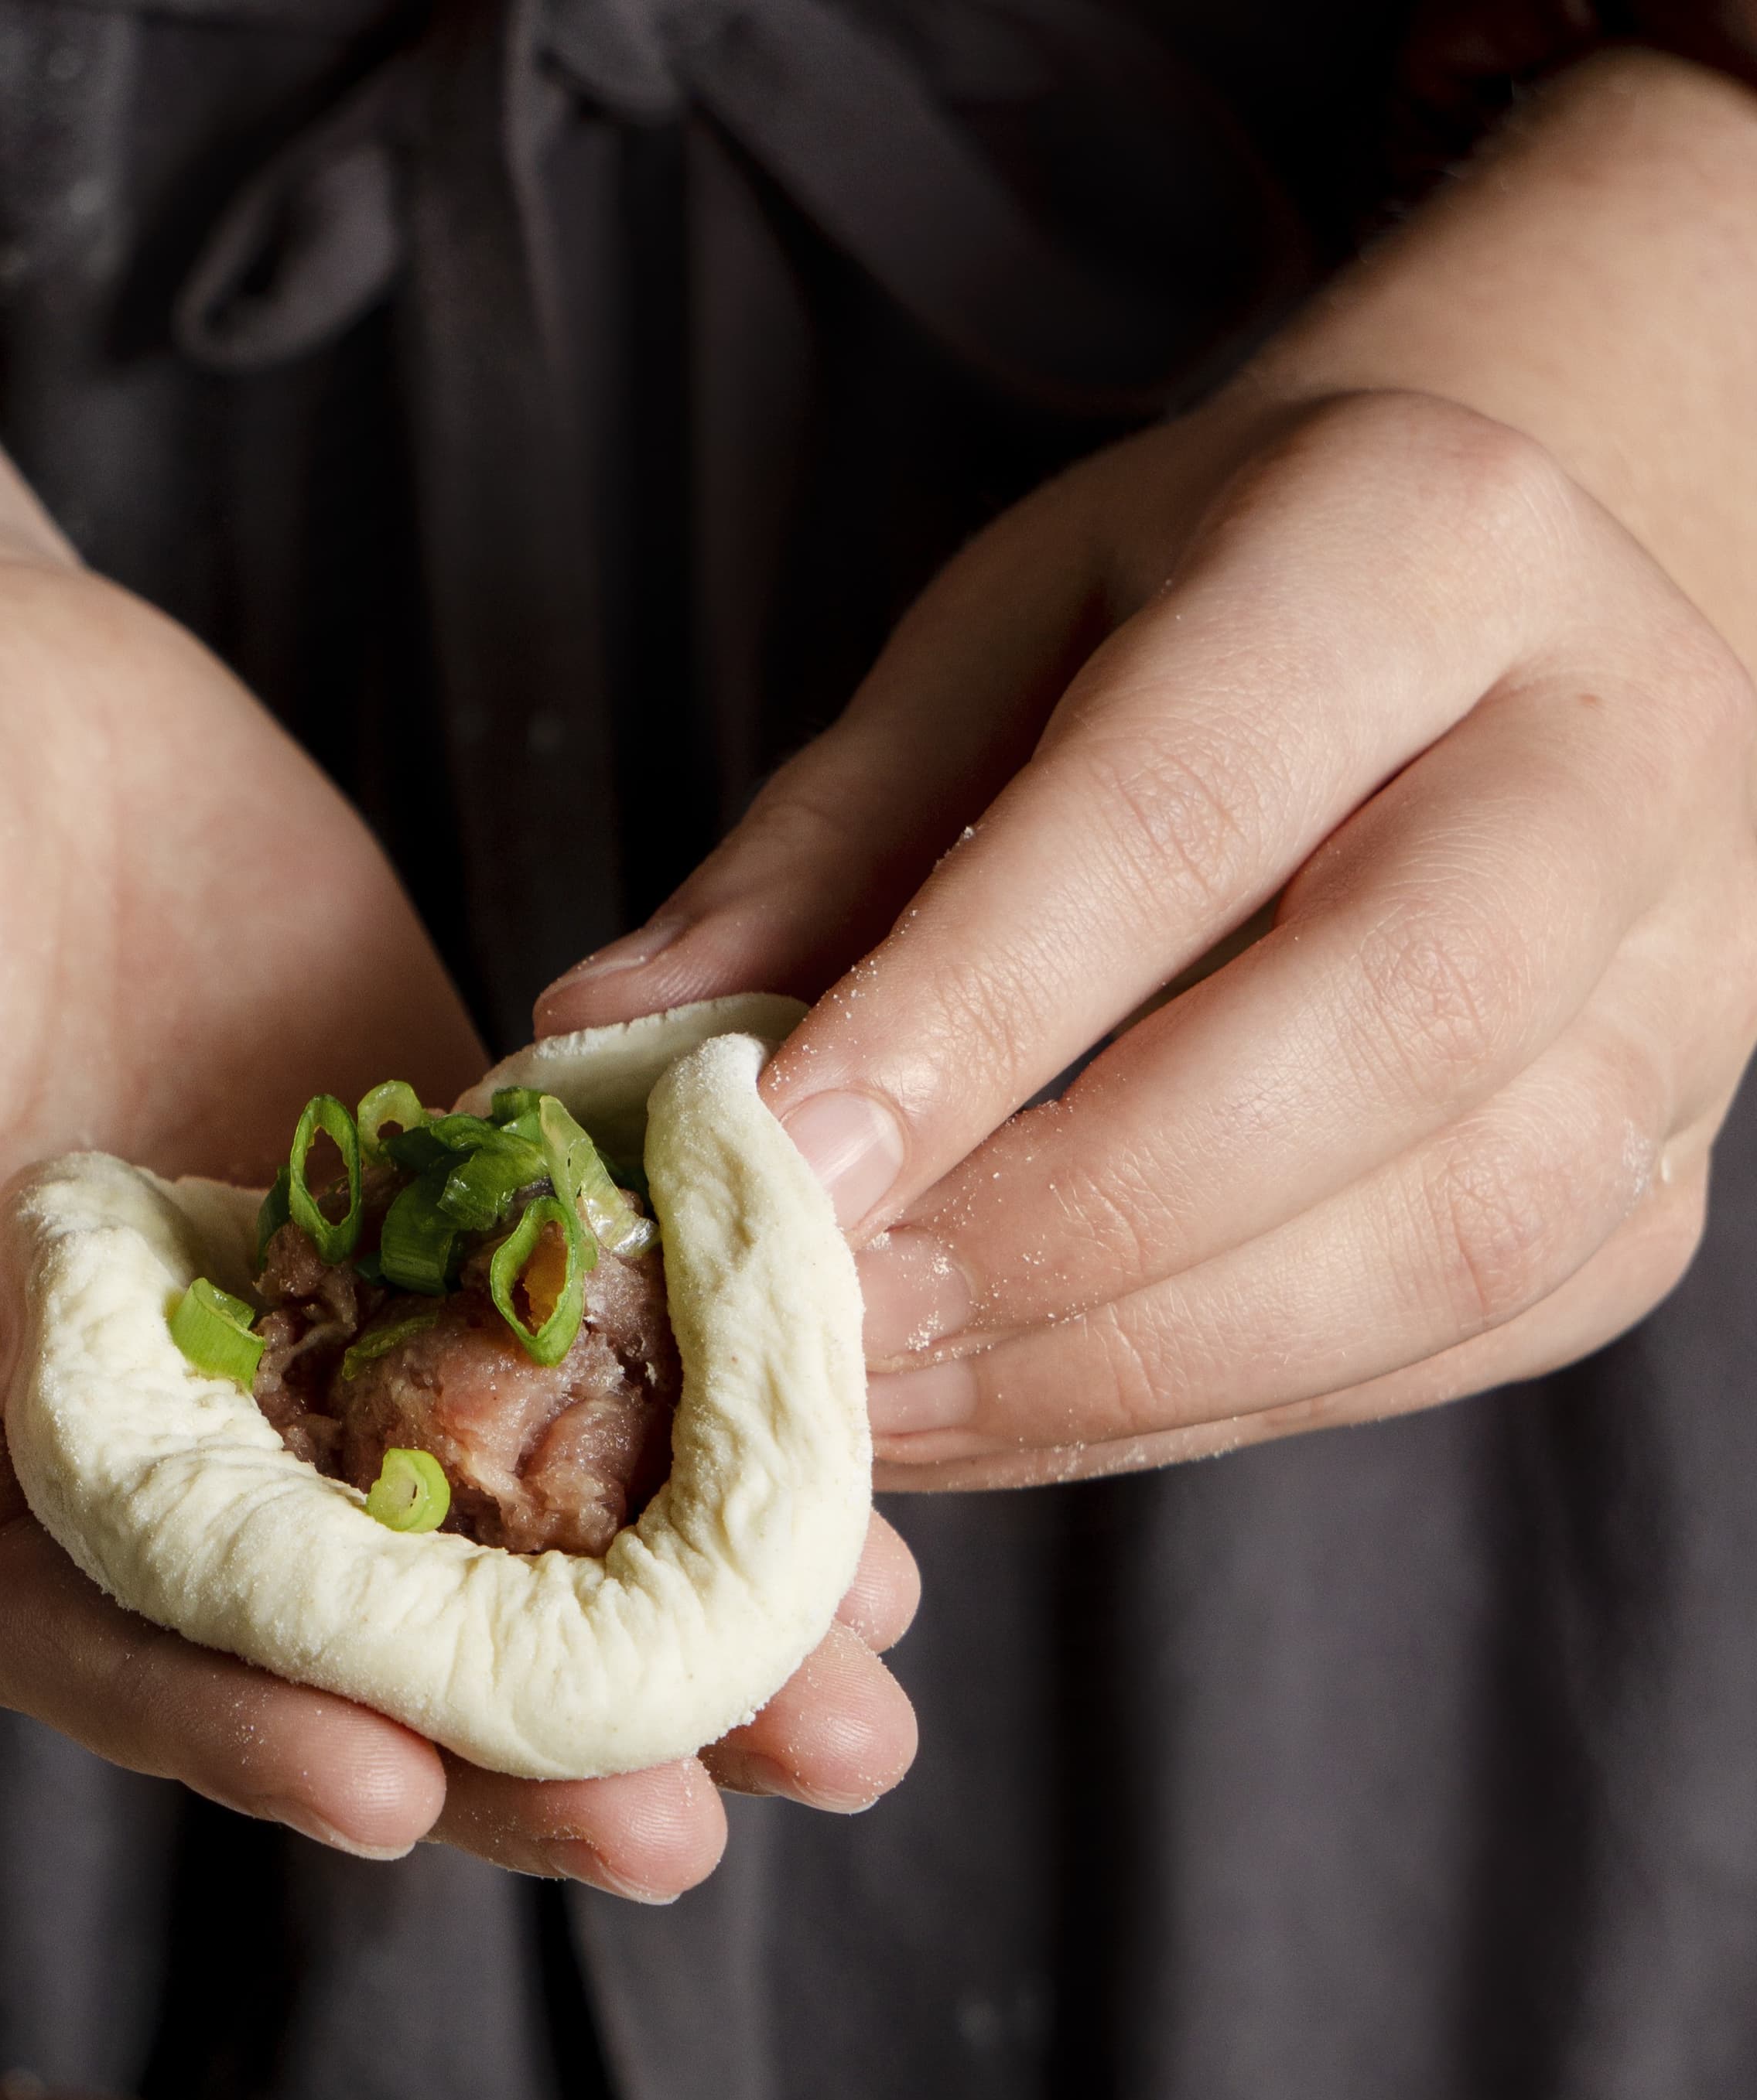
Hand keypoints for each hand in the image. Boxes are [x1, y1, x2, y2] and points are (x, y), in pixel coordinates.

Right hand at [0, 538, 919, 1893]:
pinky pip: (545, 1327)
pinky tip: (849, 1484)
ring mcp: (256, 1320)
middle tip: (683, 1829)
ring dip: (642, 1626)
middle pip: (288, 1626)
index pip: (48, 1613)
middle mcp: (90, 1422)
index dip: (205, 1705)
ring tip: (842, 1721)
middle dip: (485, 1740)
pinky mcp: (386, 1197)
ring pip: (455, 1516)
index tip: (388, 1786)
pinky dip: (686, 1406)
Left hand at [542, 385, 1756, 1483]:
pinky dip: (1206, 1405)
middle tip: (829, 1321)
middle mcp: (1618, 752)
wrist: (1485, 617)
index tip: (776, 1165)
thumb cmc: (1201, 609)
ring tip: (887, 1405)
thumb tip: (599, 1044)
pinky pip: (1450, 1335)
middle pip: (1378, 1035)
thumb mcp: (994, 639)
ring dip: (1129, 1362)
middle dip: (1064, 1222)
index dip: (968, 1017)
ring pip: (1445, 1236)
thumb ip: (817, 847)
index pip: (1181, 815)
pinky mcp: (1665, 1169)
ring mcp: (1688, 984)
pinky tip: (1012, 1410)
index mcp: (1419, 543)